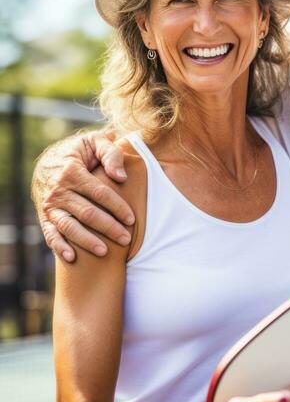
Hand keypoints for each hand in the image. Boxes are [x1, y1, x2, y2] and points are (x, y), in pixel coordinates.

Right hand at [32, 130, 134, 261]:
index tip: (131, 219)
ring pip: (69, 226)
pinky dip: (59, 247)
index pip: (99, 193)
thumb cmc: (79, 152)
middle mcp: (59, 190)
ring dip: (86, 241)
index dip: (117, 206)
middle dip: (108, 227)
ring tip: (104, 252)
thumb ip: (110, 153)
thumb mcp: (94, 143)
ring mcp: (50, 206)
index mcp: (72, 171)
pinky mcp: (44, 217)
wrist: (48, 160)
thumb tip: (121, 177)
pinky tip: (72, 258)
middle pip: (87, 213)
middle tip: (125, 238)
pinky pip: (50, 234)